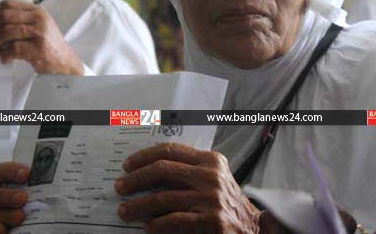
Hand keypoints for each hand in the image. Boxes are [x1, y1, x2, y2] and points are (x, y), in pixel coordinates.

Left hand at [0, 0, 83, 74]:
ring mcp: (39, 33)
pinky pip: (13, 49)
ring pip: (6, 32)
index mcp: (36, 11)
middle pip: (4, 17)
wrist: (66, 64)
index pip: (7, 4)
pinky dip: (4, 55)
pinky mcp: (38, 49)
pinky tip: (5, 59)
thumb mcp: (38, 26)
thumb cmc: (48, 46)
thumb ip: (20, 21)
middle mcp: (38, 19)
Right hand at [0, 162, 29, 233]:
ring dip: (5, 214)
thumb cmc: (17, 207)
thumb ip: (29, 188)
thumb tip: (47, 183)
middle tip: (23, 198)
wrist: (10, 230)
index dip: (9, 171)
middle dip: (6, 195)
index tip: (27, 174)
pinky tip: (3, 229)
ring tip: (20, 216)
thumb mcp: (21, 195)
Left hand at [115, 142, 259, 233]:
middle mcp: (210, 175)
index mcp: (209, 160)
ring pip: (163, 197)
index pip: (169, 150)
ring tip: (125, 211)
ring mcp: (212, 198)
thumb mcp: (211, 179)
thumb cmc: (227, 204)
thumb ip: (186, 172)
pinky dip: (157, 224)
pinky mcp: (212, 221)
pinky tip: (147, 227)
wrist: (255, 230)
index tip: (127, 165)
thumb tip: (146, 172)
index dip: (144, 157)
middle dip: (135, 179)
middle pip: (162, 170)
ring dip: (139, 205)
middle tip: (120, 187)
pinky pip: (175, 220)